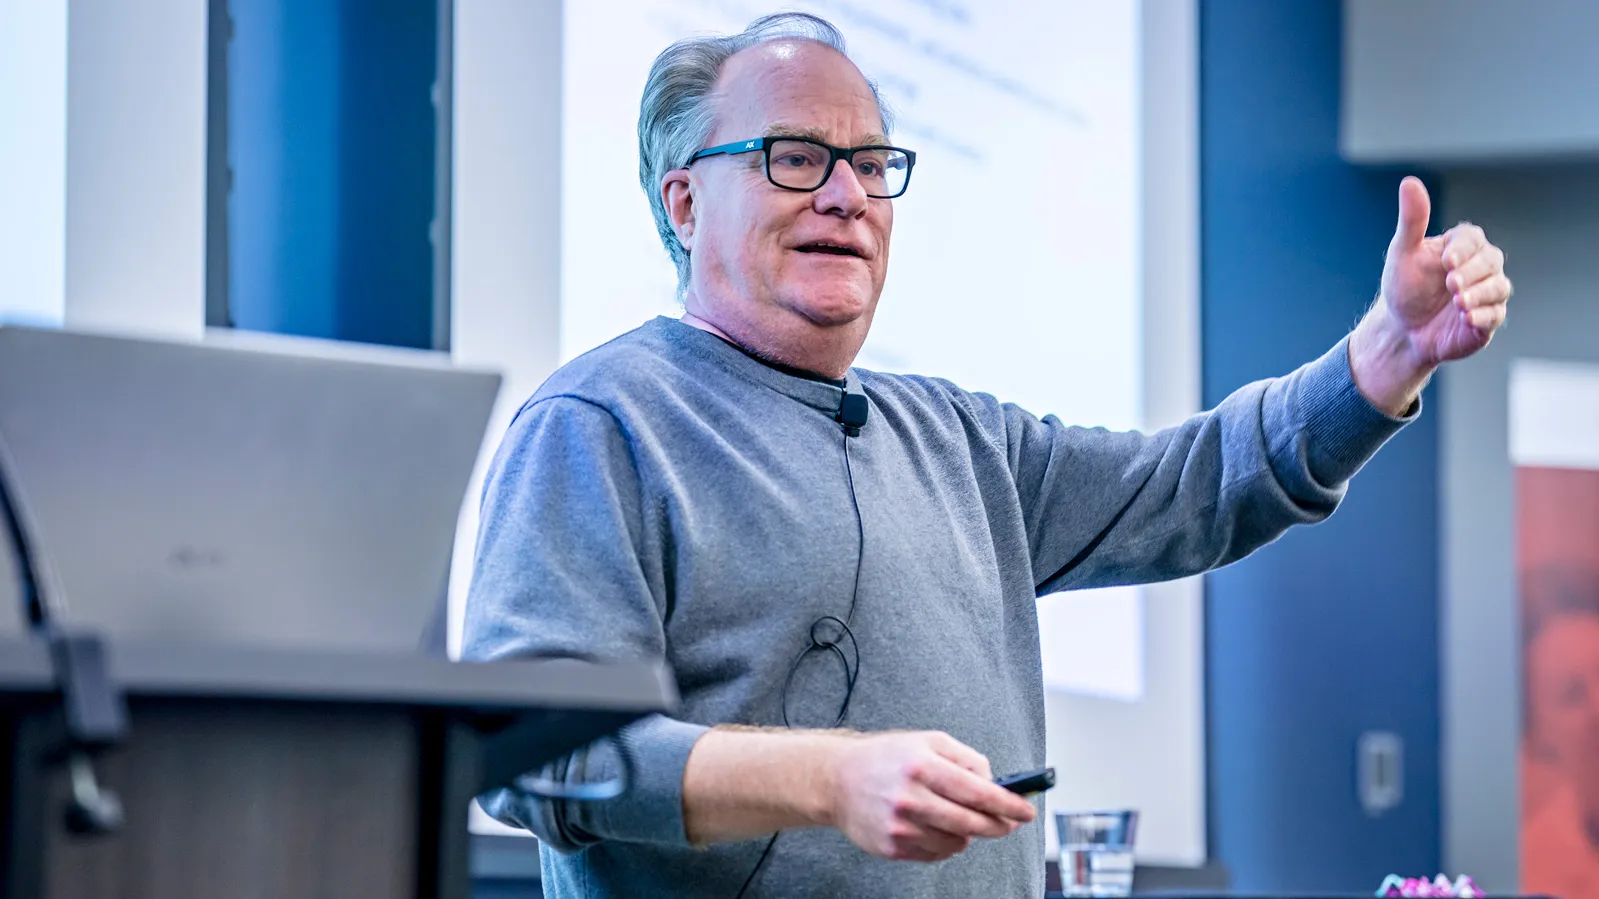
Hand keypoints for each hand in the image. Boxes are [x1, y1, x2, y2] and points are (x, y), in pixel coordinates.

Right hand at [825, 731, 1035, 861]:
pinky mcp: (892, 847)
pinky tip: (937, 827)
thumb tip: (994, 783)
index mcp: (922, 766)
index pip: (978, 792)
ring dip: (969, 834)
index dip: (1008, 805)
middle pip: (972, 823)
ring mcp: (900, 826)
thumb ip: (966, 758)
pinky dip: (946, 843)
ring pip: (957, 842)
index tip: (1026, 812)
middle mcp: (911, 798)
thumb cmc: (887, 757)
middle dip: (998, 825)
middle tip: (1007, 822)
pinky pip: (936, 853)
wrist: (836, 780)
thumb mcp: (928, 741)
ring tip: (959, 818)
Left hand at [1379, 176, 1511, 365]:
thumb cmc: (1404, 286)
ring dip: (1480, 294)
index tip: (1446, 261)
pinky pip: (1496, 315)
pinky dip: (1484, 316)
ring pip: (1499, 287)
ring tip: (1458, 302)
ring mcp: (1486, 293)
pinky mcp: (1488, 319)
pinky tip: (1467, 318)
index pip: (1472, 239)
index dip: (1463, 249)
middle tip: (1450, 284)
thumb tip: (1409, 181)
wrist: (1402, 329)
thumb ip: (1412, 220)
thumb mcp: (1403, 253)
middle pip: (1490, 261)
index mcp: (1461, 246)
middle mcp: (1479, 266)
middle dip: (1471, 273)